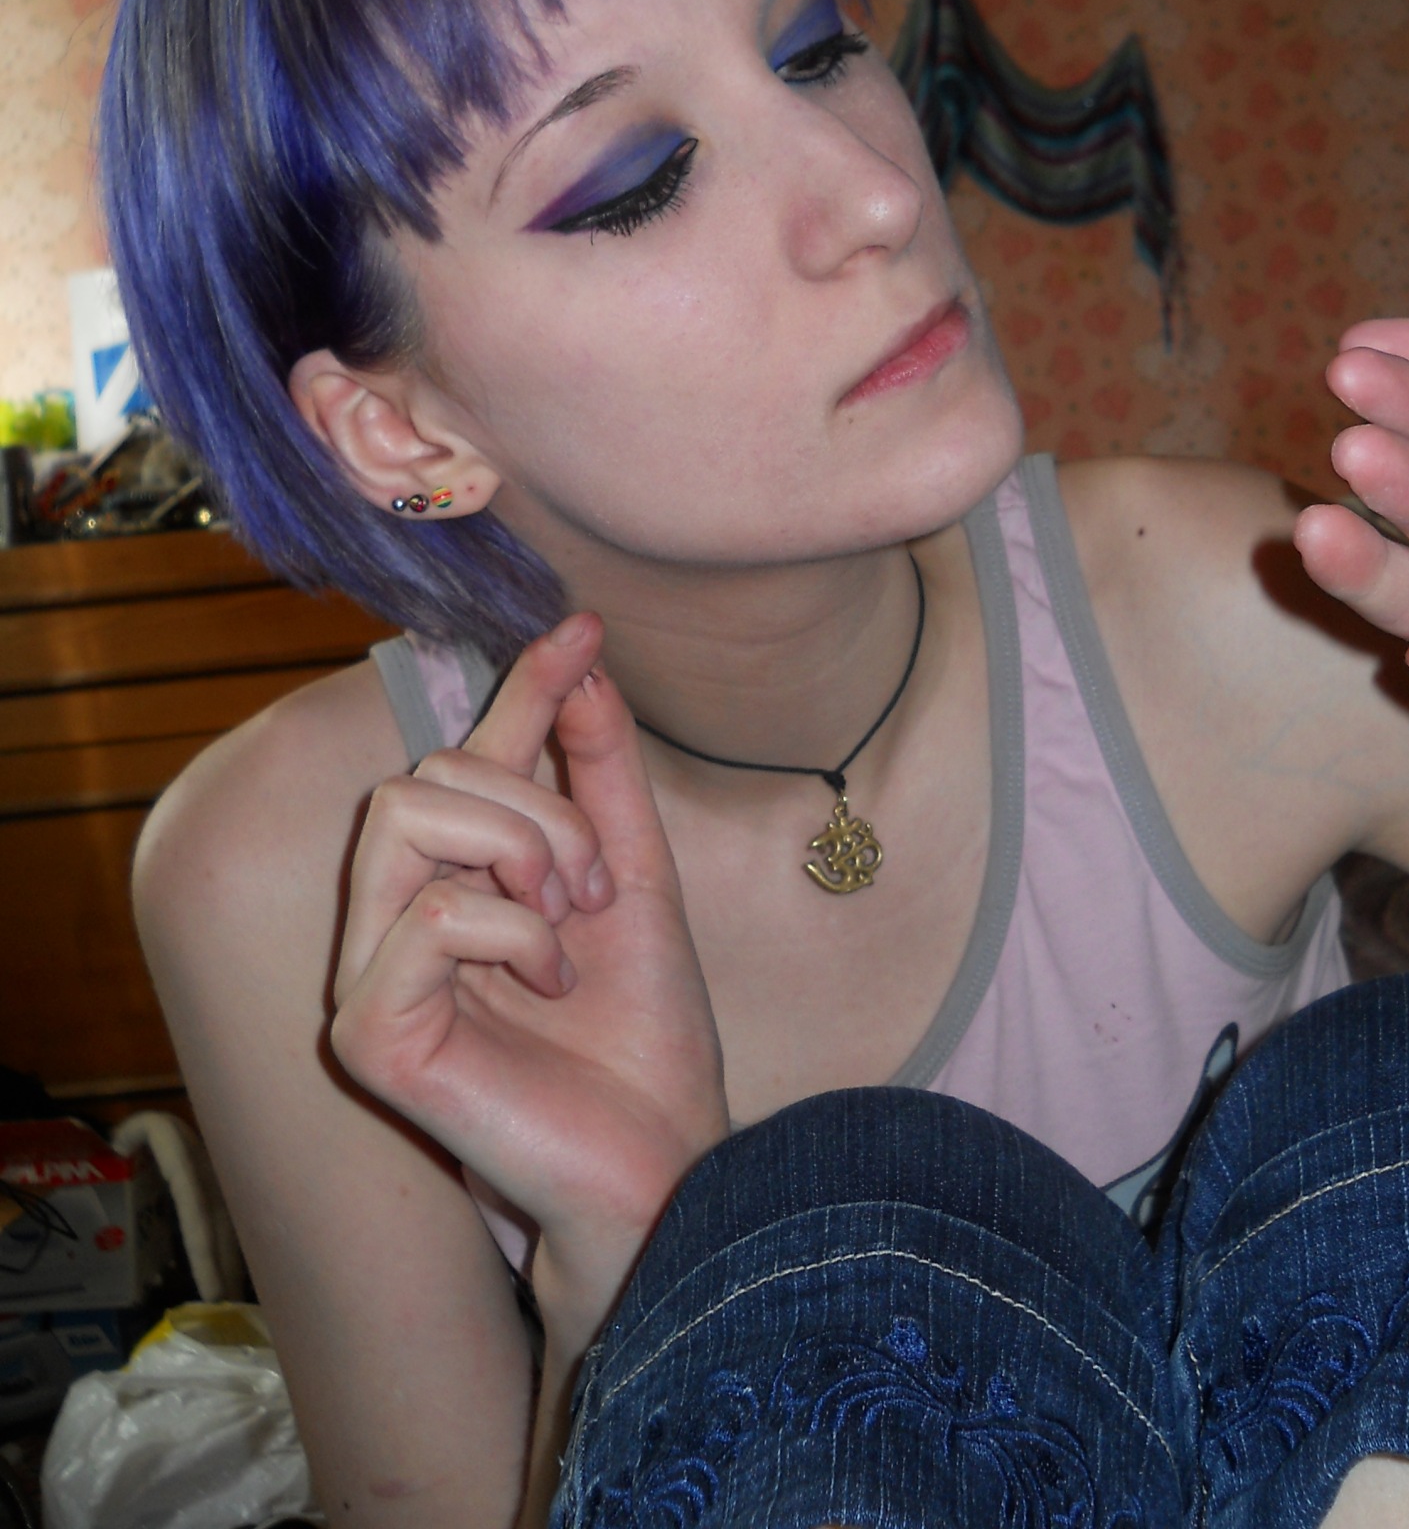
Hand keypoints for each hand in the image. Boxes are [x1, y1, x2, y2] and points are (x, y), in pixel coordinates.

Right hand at [331, 613, 727, 1343]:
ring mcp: (369, 976)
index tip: (582, 625)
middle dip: (534, 803)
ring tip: (571, 921)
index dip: (520, 687)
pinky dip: (513, 929)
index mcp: (459, 885)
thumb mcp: (635, 880)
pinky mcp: (366, 1031)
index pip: (467, 760)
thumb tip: (585, 660)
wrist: (664, 1160)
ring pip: (405, 816)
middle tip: (594, 884)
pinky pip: (427, 913)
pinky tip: (551, 983)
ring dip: (521, 849)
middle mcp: (396, 922)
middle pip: (422, 776)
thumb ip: (602, 777)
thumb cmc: (644, 1042)